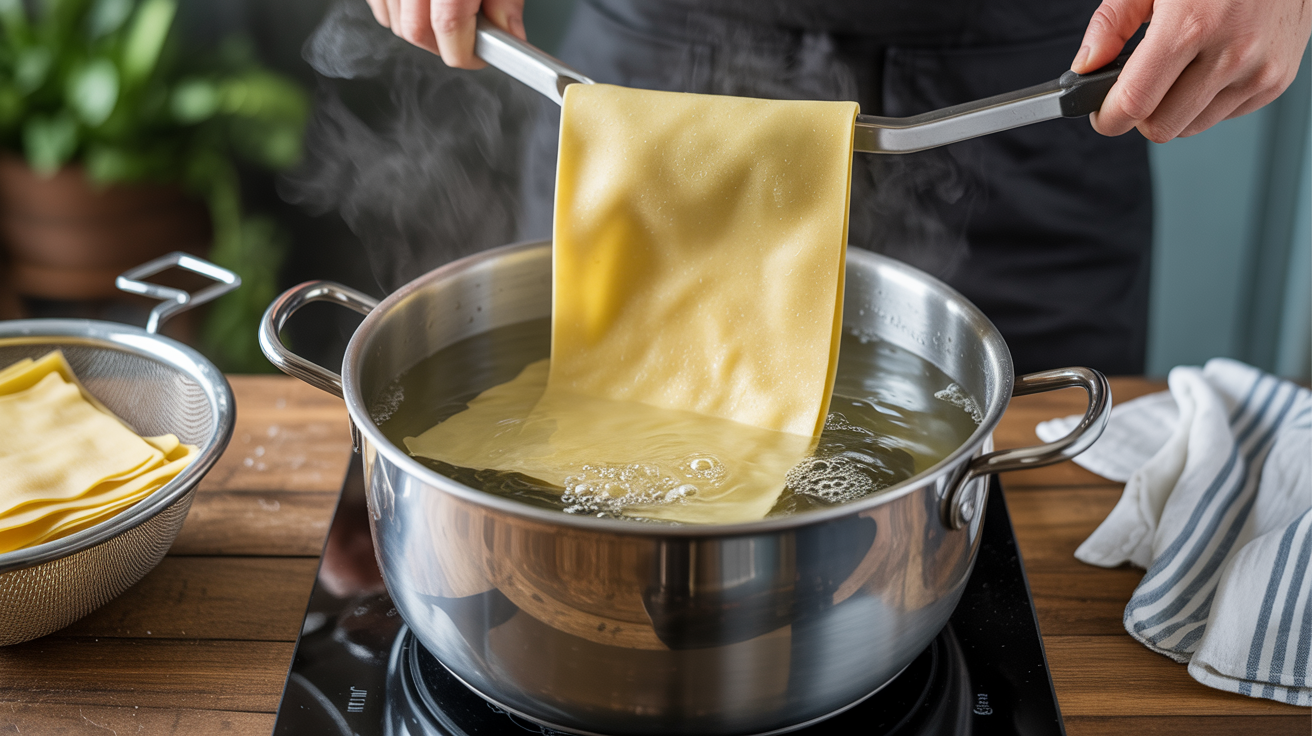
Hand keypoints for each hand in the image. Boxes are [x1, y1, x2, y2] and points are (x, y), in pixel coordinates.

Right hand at [365, 0, 526, 68]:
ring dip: (420, 31)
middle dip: (442, 46)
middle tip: (466, 39)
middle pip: (416, 31)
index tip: (481, 57)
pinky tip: (419, 6)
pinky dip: (396, 12)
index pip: (450, 29)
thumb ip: (505, 2)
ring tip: (443, 16)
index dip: (468, 53)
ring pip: (393, 22)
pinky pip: (379, 5)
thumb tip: (510, 37)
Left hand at [1072, 0, 1310, 141]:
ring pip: (1191, 127)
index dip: (1108, 117)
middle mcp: (1231, 53)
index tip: (1102, 113)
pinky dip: (1207, 100)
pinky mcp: (1277, 81)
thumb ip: (1111, 24)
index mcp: (1191, 25)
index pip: (1135, 103)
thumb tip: (1086, 66)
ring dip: (1175, 108)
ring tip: (1179, 68)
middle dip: (1140, 114)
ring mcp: (1259, 71)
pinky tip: (1209, 65)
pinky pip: (1223, 115)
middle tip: (1138, 86)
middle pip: (1161, 127)